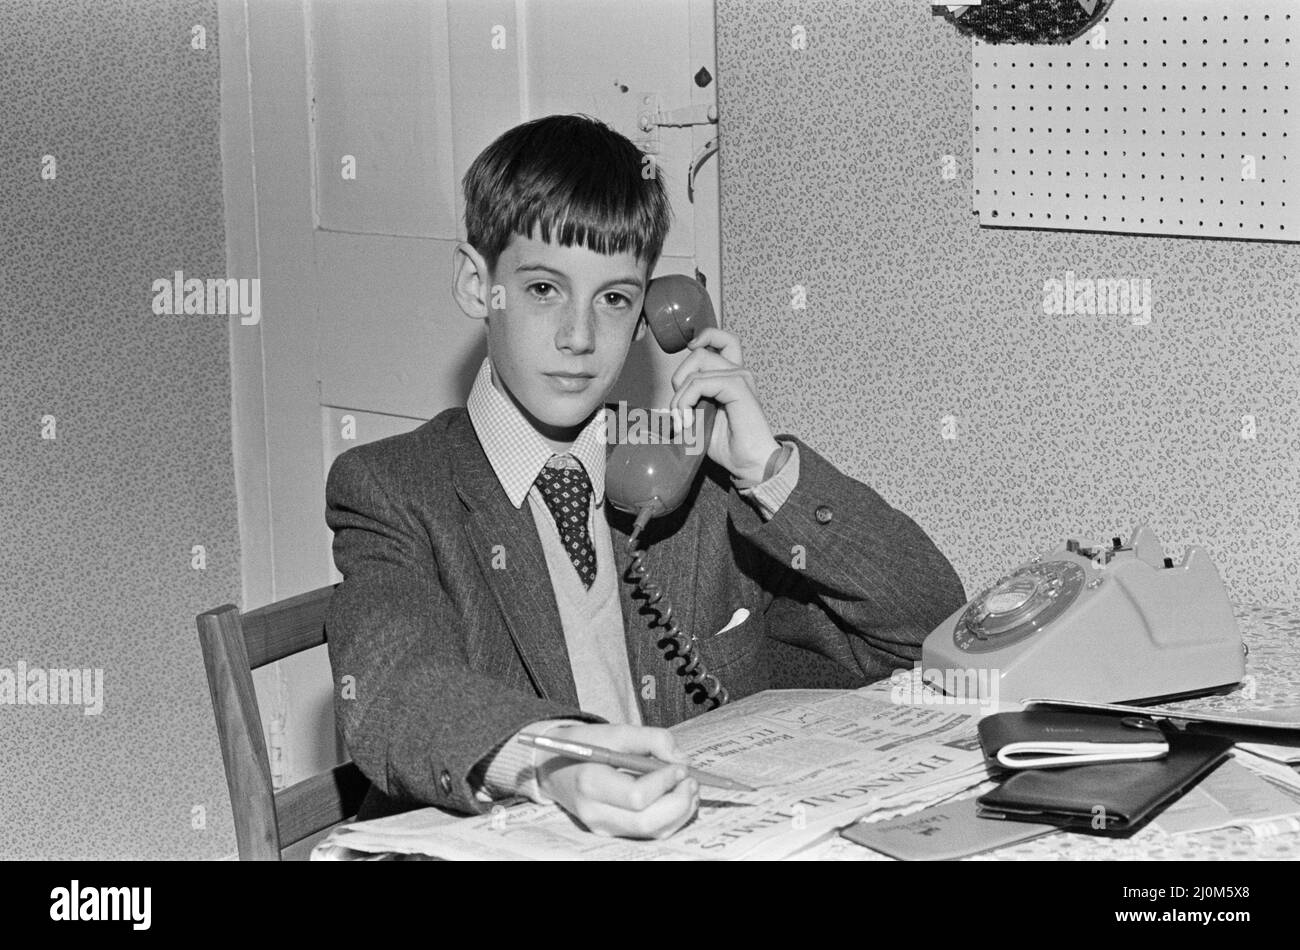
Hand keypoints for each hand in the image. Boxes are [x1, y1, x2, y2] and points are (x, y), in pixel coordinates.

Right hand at [534, 723, 699, 838]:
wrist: (555, 766)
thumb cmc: (586, 745)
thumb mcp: (615, 731)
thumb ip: (651, 739)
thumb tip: (681, 759)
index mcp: (590, 783)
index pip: (637, 796)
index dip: (665, 782)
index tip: (680, 766)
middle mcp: (596, 812)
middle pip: (648, 822)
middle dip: (679, 802)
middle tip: (692, 780)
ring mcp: (604, 827)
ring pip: (653, 831)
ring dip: (680, 811)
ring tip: (689, 787)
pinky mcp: (613, 831)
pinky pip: (650, 832)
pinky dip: (671, 817)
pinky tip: (678, 798)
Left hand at [667, 328, 779, 483]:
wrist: (750, 464)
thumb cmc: (729, 446)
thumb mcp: (701, 420)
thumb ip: (689, 404)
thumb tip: (662, 406)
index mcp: (731, 376)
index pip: (721, 339)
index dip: (704, 336)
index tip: (689, 350)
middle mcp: (738, 372)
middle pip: (700, 352)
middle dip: (679, 378)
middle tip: (677, 411)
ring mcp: (740, 377)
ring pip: (697, 366)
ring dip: (680, 396)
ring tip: (681, 421)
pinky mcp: (738, 387)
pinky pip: (700, 382)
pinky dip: (686, 401)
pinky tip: (687, 422)